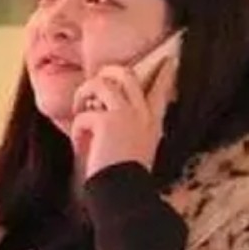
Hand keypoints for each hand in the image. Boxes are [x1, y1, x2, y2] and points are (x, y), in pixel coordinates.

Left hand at [70, 60, 174, 179]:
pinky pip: (84, 115)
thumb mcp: (139, 150)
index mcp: (152, 122)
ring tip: (79, 109)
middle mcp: (141, 113)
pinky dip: (78, 130)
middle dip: (106, 72)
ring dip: (84, 94)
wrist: (123, 189)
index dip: (165, 74)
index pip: (161, 91)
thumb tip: (105, 118)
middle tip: (95, 81)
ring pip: (102, 83)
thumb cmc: (126, 177)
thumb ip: (131, 132)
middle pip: (126, 74)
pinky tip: (80, 145)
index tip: (171, 60)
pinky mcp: (106, 121)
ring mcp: (125, 114)